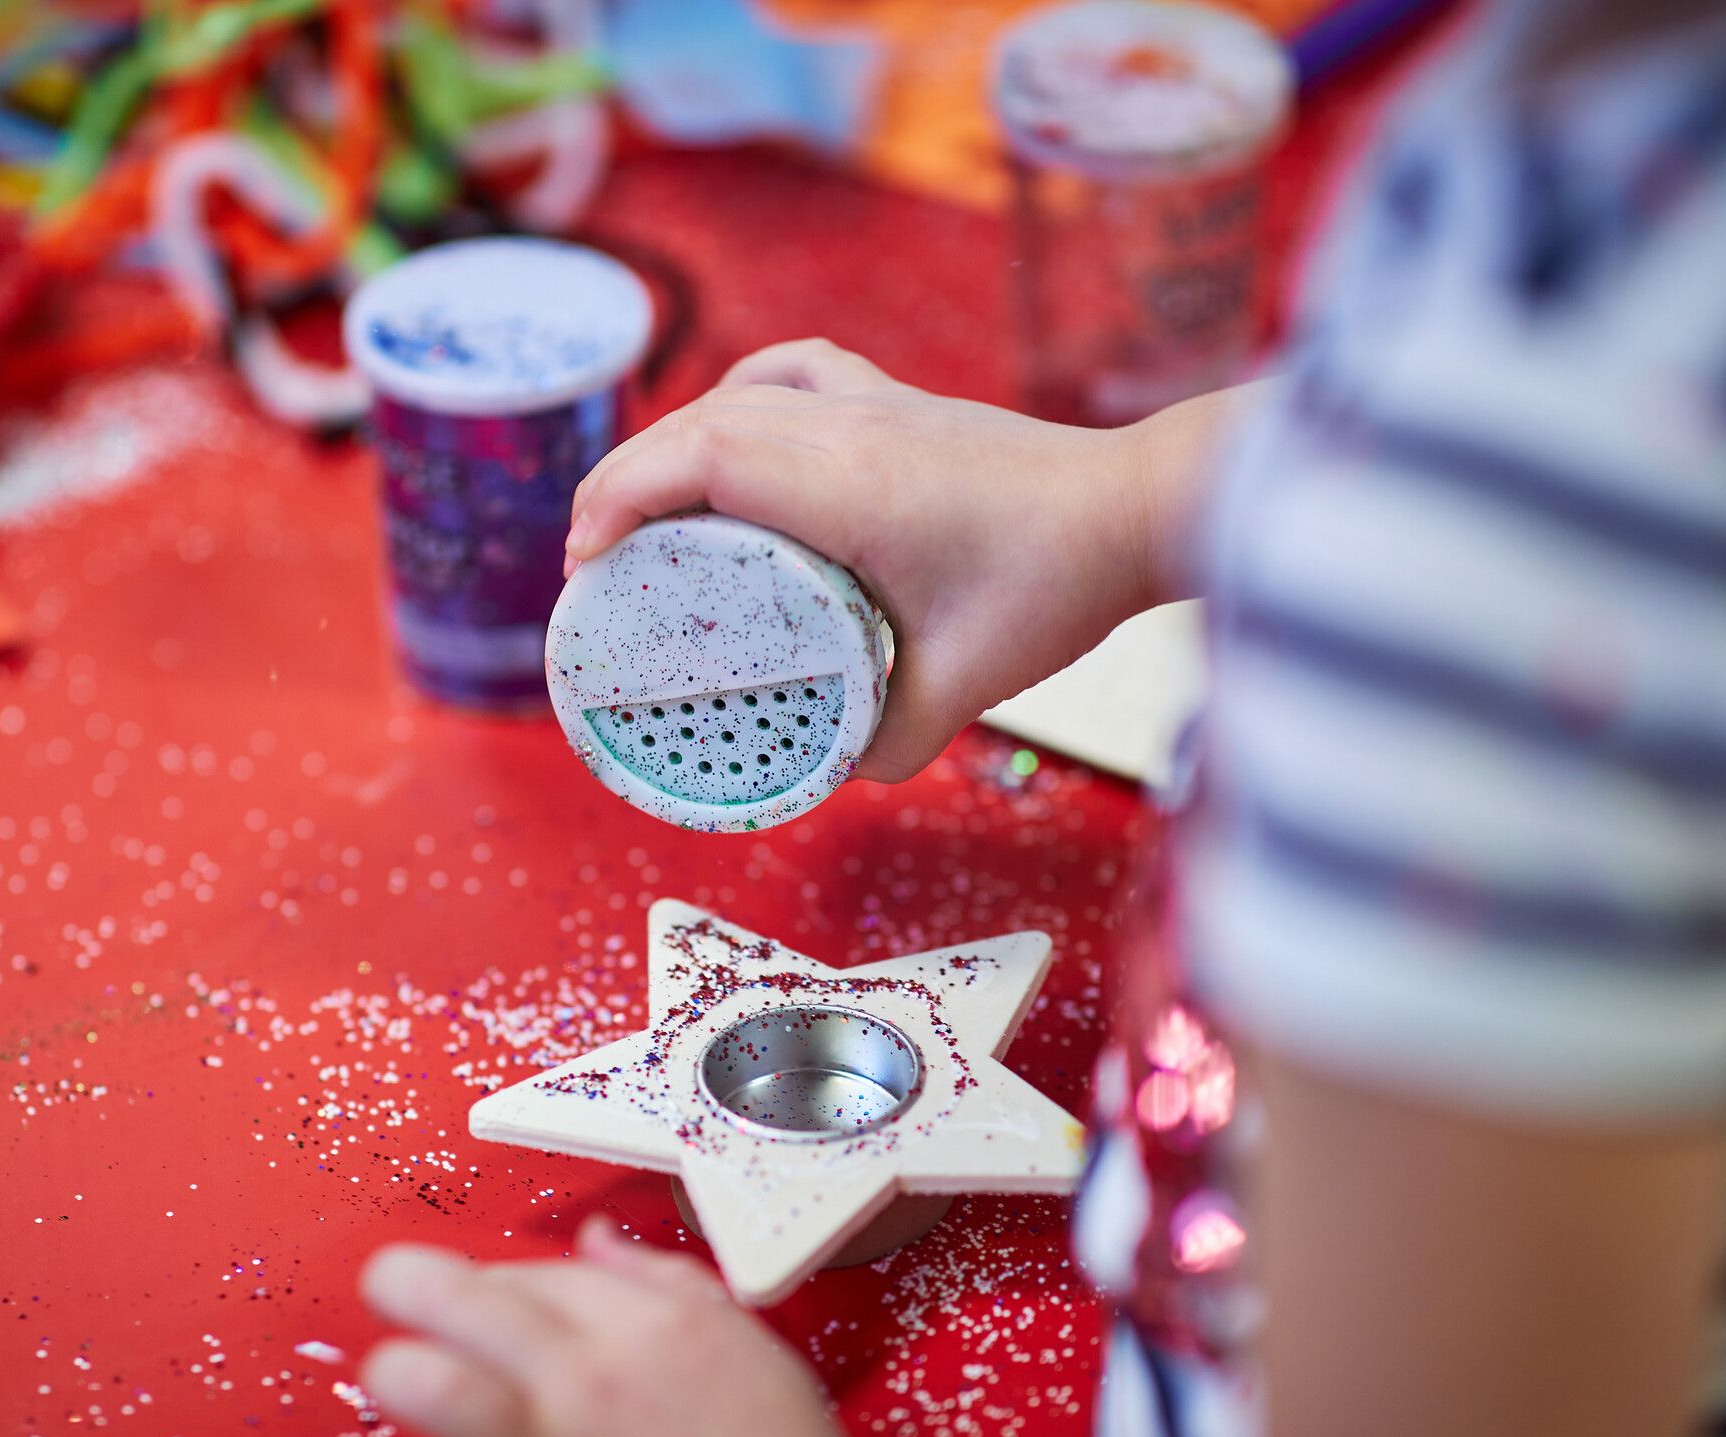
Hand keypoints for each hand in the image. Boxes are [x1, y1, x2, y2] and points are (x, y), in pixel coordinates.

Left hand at [307, 1217, 883, 1436]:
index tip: (481, 1301)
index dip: (491, 1280)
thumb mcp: (743, 1342)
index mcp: (644, 1323)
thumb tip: (594, 1239)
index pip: (531, 1270)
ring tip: (382, 1385)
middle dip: (403, 1284)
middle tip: (384, 1292)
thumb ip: (663, 1282)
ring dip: (394, 1380)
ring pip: (438, 1393)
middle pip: (461, 1302)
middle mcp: (589, 1381)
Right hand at [565, 339, 1214, 780]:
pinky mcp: (902, 402)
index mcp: (848, 484)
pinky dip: (744, 393)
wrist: (1137, 508)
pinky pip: (796, 372)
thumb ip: (890, 739)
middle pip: (698, 425)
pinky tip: (730, 426)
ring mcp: (877, 404)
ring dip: (673, 443)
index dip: (621, 497)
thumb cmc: (1056, 586)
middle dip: (623, 483)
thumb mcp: (965, 685)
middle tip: (593, 563)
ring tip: (646, 509)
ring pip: (740, 396)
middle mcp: (852, 427)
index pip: (700, 458)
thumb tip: (834, 774)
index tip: (588, 562)